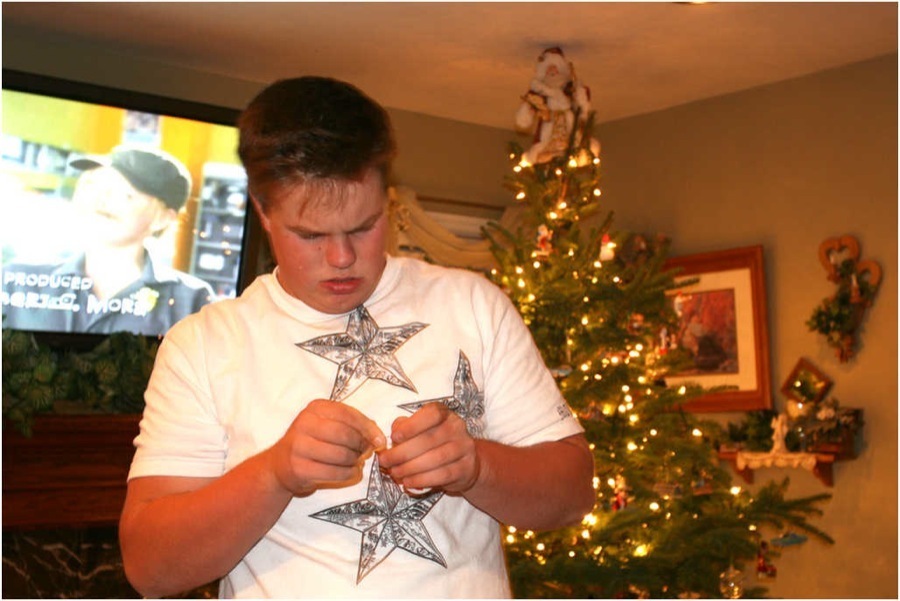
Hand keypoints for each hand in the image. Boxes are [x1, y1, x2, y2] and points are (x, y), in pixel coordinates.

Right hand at [268, 399, 385, 495]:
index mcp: (315, 408)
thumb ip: (353, 425)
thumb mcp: (328, 424)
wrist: (280, 465)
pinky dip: (350, 474)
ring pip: (342, 455)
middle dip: (361, 446)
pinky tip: (352, 472)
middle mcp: (304, 423)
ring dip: (356, 461)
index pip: (348, 414)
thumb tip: (378, 438)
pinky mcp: (299, 468)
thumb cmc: (312, 442)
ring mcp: (299, 446)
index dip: (368, 428)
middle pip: (345, 435)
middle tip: (366, 453)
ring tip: (357, 462)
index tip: (380, 440)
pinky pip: (335, 472)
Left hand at [377, 403, 479, 493]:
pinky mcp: (466, 467)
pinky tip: (408, 482)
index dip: (412, 426)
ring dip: (410, 468)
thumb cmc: (436, 443)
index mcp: (444, 414)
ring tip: (396, 473)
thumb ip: (406, 427)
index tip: (394, 437)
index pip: (431, 414)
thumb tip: (393, 435)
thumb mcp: (422, 429)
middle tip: (386, 461)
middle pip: (429, 440)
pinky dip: (422, 480)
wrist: (466, 462)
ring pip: (435, 459)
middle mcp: (456, 427)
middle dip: (402, 452)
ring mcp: (464, 447)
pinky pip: (442, 475)